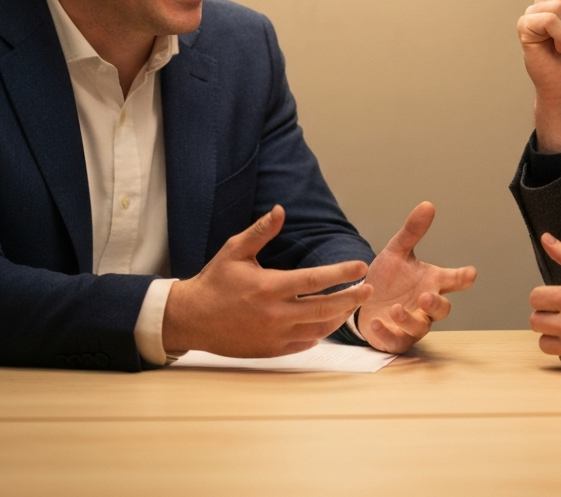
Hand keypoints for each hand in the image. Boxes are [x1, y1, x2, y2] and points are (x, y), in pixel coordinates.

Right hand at [162, 205, 371, 356]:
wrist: (191, 319)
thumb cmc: (215, 281)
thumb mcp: (235, 250)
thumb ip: (261, 231)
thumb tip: (281, 210)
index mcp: (269, 287)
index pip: (315, 280)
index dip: (341, 273)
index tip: (361, 266)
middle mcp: (274, 314)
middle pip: (324, 308)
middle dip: (351, 298)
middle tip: (369, 289)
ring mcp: (273, 335)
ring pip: (318, 330)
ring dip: (339, 317)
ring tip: (352, 305)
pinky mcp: (270, 350)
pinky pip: (303, 344)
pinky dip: (319, 334)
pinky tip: (328, 322)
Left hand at [358, 201, 476, 352]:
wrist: (363, 299)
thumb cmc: (388, 278)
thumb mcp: (396, 252)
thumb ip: (412, 232)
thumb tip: (427, 205)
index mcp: (431, 282)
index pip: (453, 280)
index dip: (463, 277)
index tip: (470, 273)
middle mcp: (425, 305)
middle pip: (442, 309)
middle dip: (436, 304)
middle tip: (424, 296)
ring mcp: (412, 324)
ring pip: (420, 327)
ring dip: (409, 319)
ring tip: (394, 309)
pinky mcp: (395, 338)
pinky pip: (396, 341)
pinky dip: (387, 333)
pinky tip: (377, 323)